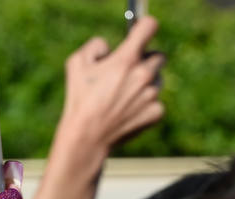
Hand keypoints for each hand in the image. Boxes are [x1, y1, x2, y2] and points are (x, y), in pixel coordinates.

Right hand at [59, 18, 165, 153]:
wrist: (88, 136)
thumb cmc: (79, 99)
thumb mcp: (76, 63)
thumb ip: (95, 45)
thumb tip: (109, 48)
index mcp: (126, 59)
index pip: (150, 27)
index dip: (145, 27)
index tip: (141, 31)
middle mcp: (143, 75)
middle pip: (159, 56)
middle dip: (146, 60)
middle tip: (129, 70)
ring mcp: (152, 95)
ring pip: (158, 79)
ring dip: (146, 83)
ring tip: (125, 95)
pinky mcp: (156, 113)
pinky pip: (157, 102)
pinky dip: (146, 105)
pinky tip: (129, 111)